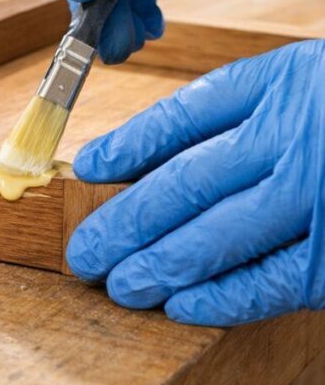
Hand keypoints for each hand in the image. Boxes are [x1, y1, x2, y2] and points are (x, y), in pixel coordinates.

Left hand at [65, 41, 324, 326]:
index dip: (128, 146)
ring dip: (157, 264)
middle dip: (125, 222)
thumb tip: (161, 157)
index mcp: (280, 82)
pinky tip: (180, 308)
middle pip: (185, 183)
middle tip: (83, 252)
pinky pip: (271, 281)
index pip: (182, 117)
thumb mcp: (307, 77)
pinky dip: (221, 298)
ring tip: (115, 284)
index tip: (87, 170)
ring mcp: (316, 195)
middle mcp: (292, 137)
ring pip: (216, 234)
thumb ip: (249, 106)